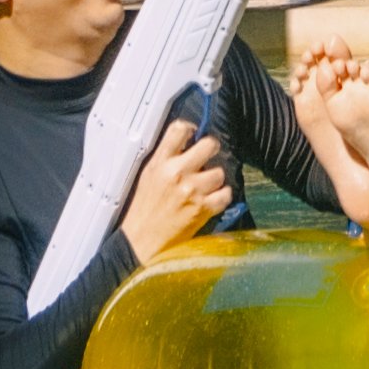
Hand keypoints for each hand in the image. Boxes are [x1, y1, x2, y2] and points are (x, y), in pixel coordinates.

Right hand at [127, 117, 237, 263]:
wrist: (142, 239)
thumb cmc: (144, 208)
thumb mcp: (148, 175)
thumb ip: (166, 157)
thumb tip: (186, 143)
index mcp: (160, 162)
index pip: (180, 129)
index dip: (191, 129)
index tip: (194, 134)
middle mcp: (177, 173)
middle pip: (209, 144)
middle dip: (212, 150)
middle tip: (209, 157)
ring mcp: (192, 190)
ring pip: (220, 172)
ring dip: (216, 179)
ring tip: (206, 186)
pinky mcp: (203, 209)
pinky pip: (226, 194)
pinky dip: (222, 197)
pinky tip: (212, 200)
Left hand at [302, 57, 368, 155]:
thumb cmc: (355, 134)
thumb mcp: (336, 110)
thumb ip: (328, 90)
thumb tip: (322, 67)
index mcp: (339, 93)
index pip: (333, 73)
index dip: (330, 65)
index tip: (329, 66)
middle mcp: (354, 89)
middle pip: (348, 69)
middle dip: (345, 64)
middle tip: (342, 66)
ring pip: (365, 71)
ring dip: (362, 68)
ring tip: (359, 72)